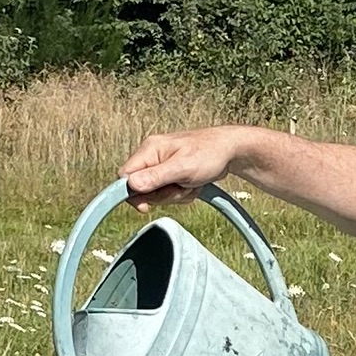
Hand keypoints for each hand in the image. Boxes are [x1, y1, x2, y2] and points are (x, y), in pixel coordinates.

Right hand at [120, 127, 249, 212]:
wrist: (230, 151)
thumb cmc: (209, 153)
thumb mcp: (183, 168)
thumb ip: (156, 177)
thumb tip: (131, 185)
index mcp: (150, 150)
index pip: (125, 176)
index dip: (133, 193)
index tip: (146, 205)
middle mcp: (152, 156)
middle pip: (142, 189)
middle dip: (162, 195)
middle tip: (180, 186)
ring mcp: (162, 166)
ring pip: (157, 194)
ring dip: (175, 195)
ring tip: (190, 182)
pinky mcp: (171, 175)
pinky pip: (169, 193)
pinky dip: (182, 194)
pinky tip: (193, 184)